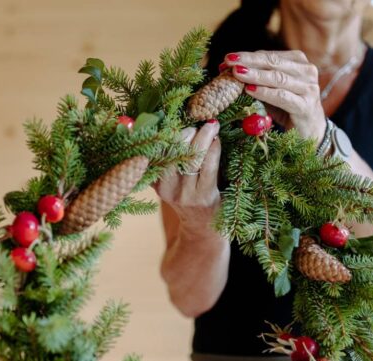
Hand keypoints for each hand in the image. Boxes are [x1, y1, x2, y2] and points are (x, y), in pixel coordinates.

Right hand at [152, 121, 221, 235]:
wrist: (202, 228)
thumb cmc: (186, 198)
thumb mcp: (169, 183)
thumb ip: (164, 162)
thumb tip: (160, 126)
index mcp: (156, 183)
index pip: (155, 152)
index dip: (166, 133)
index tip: (176, 121)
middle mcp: (168, 189)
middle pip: (173, 151)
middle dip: (186, 132)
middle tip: (197, 124)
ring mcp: (186, 193)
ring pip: (192, 156)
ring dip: (203, 136)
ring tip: (211, 125)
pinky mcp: (205, 196)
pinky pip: (209, 165)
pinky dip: (213, 148)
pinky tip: (217, 140)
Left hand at [224, 51, 326, 141]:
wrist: (310, 133)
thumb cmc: (287, 109)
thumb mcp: (271, 91)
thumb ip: (256, 80)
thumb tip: (226, 70)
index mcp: (298, 62)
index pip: (269, 55)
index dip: (248, 56)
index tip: (227, 59)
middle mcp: (307, 71)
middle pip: (273, 62)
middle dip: (249, 61)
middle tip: (229, 60)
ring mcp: (308, 88)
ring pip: (277, 78)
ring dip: (255, 75)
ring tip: (237, 73)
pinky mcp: (305, 106)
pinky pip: (282, 97)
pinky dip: (265, 92)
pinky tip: (250, 90)